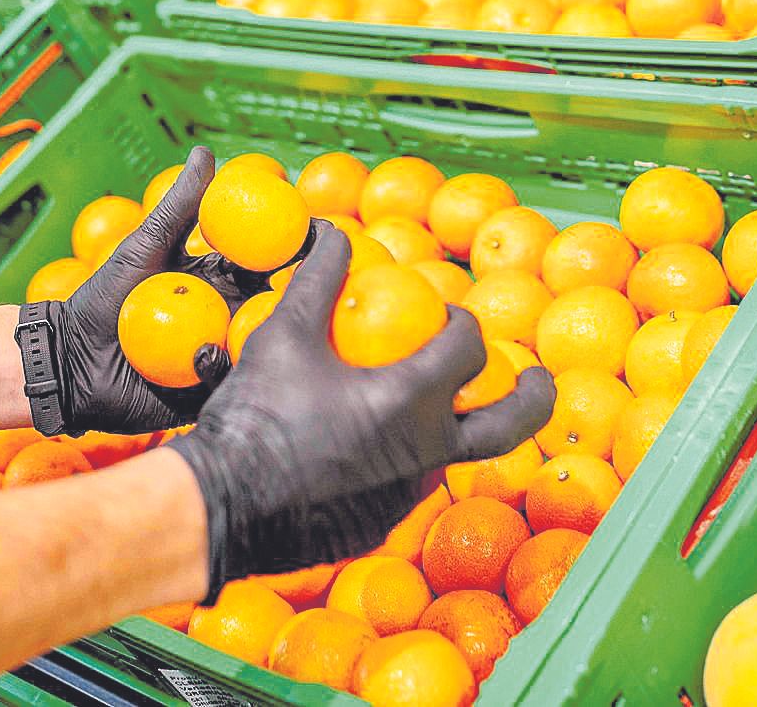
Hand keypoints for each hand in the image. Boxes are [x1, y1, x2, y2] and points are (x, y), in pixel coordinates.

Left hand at [44, 146, 299, 435]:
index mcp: (218, 285)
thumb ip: (179, 206)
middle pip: (274, 308)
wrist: (69, 360)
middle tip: (321, 284)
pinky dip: (227, 372)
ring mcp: (220, 359)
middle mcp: (226, 320)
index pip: (266, 266)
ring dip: (271, 339)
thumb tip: (206, 151)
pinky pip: (229, 384)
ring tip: (273, 328)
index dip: (294, 252)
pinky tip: (214, 359)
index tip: (319, 234)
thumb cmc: (103, 299)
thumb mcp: (144, 247)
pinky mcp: (207, 395)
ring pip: (259, 350)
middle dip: (302, 297)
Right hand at [172, 223, 556, 596]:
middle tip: (537, 377)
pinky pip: (405, 486)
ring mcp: (407, 498)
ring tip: (423, 406)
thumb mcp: (283, 334)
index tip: (449, 317)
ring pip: (449, 457)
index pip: (467, 350)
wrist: (219, 505)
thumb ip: (318, 278)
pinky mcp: (382, 526)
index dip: (464, 324)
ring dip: (449, 428)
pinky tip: (366, 448)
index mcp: (411, 401)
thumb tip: (332, 230)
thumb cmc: (255, 414)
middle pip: (509, 425)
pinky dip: (400, 462)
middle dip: (533, 397)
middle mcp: (425, 453)